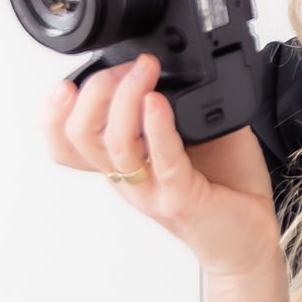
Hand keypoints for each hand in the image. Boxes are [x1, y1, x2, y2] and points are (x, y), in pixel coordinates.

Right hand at [42, 50, 283, 280]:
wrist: (250, 241)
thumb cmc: (223, 189)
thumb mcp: (195, 134)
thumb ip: (179, 101)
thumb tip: (179, 60)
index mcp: (123, 162)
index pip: (65, 142)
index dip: (52, 114)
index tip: (68, 83)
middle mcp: (129, 177)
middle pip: (79, 136)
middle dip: (95, 91)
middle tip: (129, 66)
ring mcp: (151, 190)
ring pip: (113, 145)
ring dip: (125, 98)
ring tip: (145, 71)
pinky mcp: (180, 198)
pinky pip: (161, 159)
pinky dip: (156, 127)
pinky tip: (157, 103)